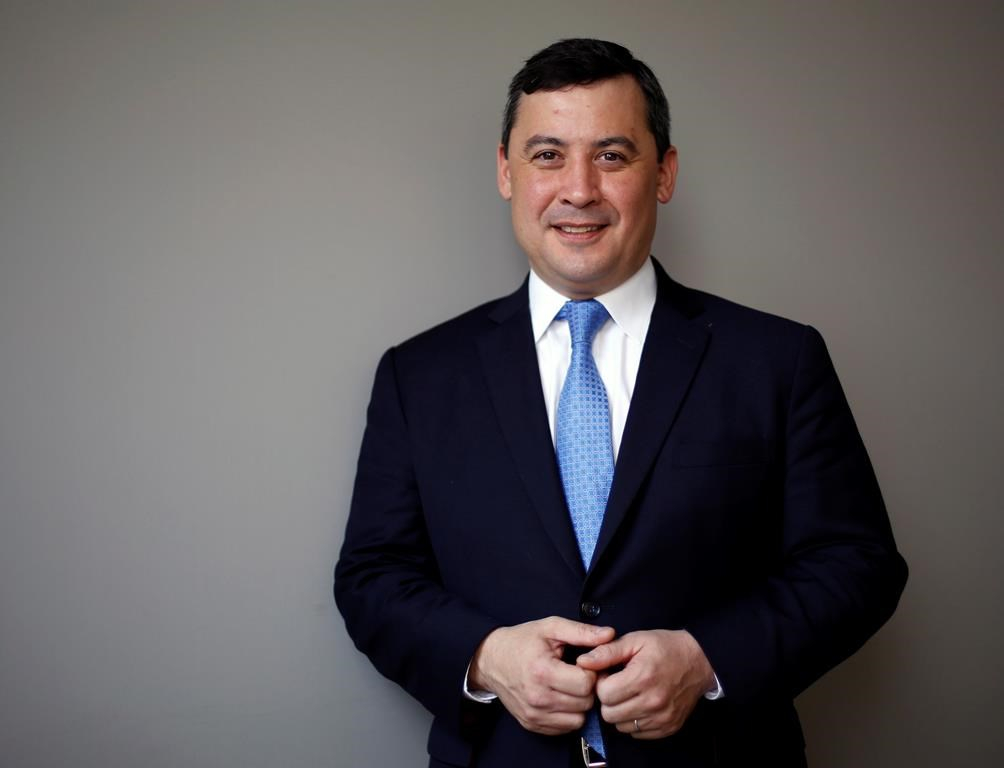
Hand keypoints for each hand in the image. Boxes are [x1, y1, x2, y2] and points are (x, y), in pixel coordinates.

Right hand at [469, 617, 614, 734]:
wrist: (490, 660)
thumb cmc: (521, 642)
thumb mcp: (550, 628)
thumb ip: (582, 632)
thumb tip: (609, 635)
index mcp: (543, 671)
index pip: (586, 684)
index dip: (591, 672)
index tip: (584, 664)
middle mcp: (537, 697)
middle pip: (585, 703)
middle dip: (587, 689)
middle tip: (579, 674)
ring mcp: (534, 714)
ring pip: (578, 720)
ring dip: (579, 704)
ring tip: (570, 686)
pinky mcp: (532, 724)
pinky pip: (564, 728)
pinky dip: (568, 715)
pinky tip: (561, 697)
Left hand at [576, 629, 713, 738]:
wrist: (700, 661)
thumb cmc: (665, 647)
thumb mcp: (635, 640)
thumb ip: (607, 652)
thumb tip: (582, 662)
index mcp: (643, 677)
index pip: (604, 694)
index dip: (602, 683)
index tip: (609, 674)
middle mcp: (653, 701)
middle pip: (610, 714)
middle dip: (608, 699)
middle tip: (617, 685)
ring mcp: (662, 718)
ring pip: (621, 726)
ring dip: (620, 711)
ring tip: (629, 693)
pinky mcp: (667, 728)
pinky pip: (637, 733)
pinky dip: (634, 720)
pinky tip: (640, 703)